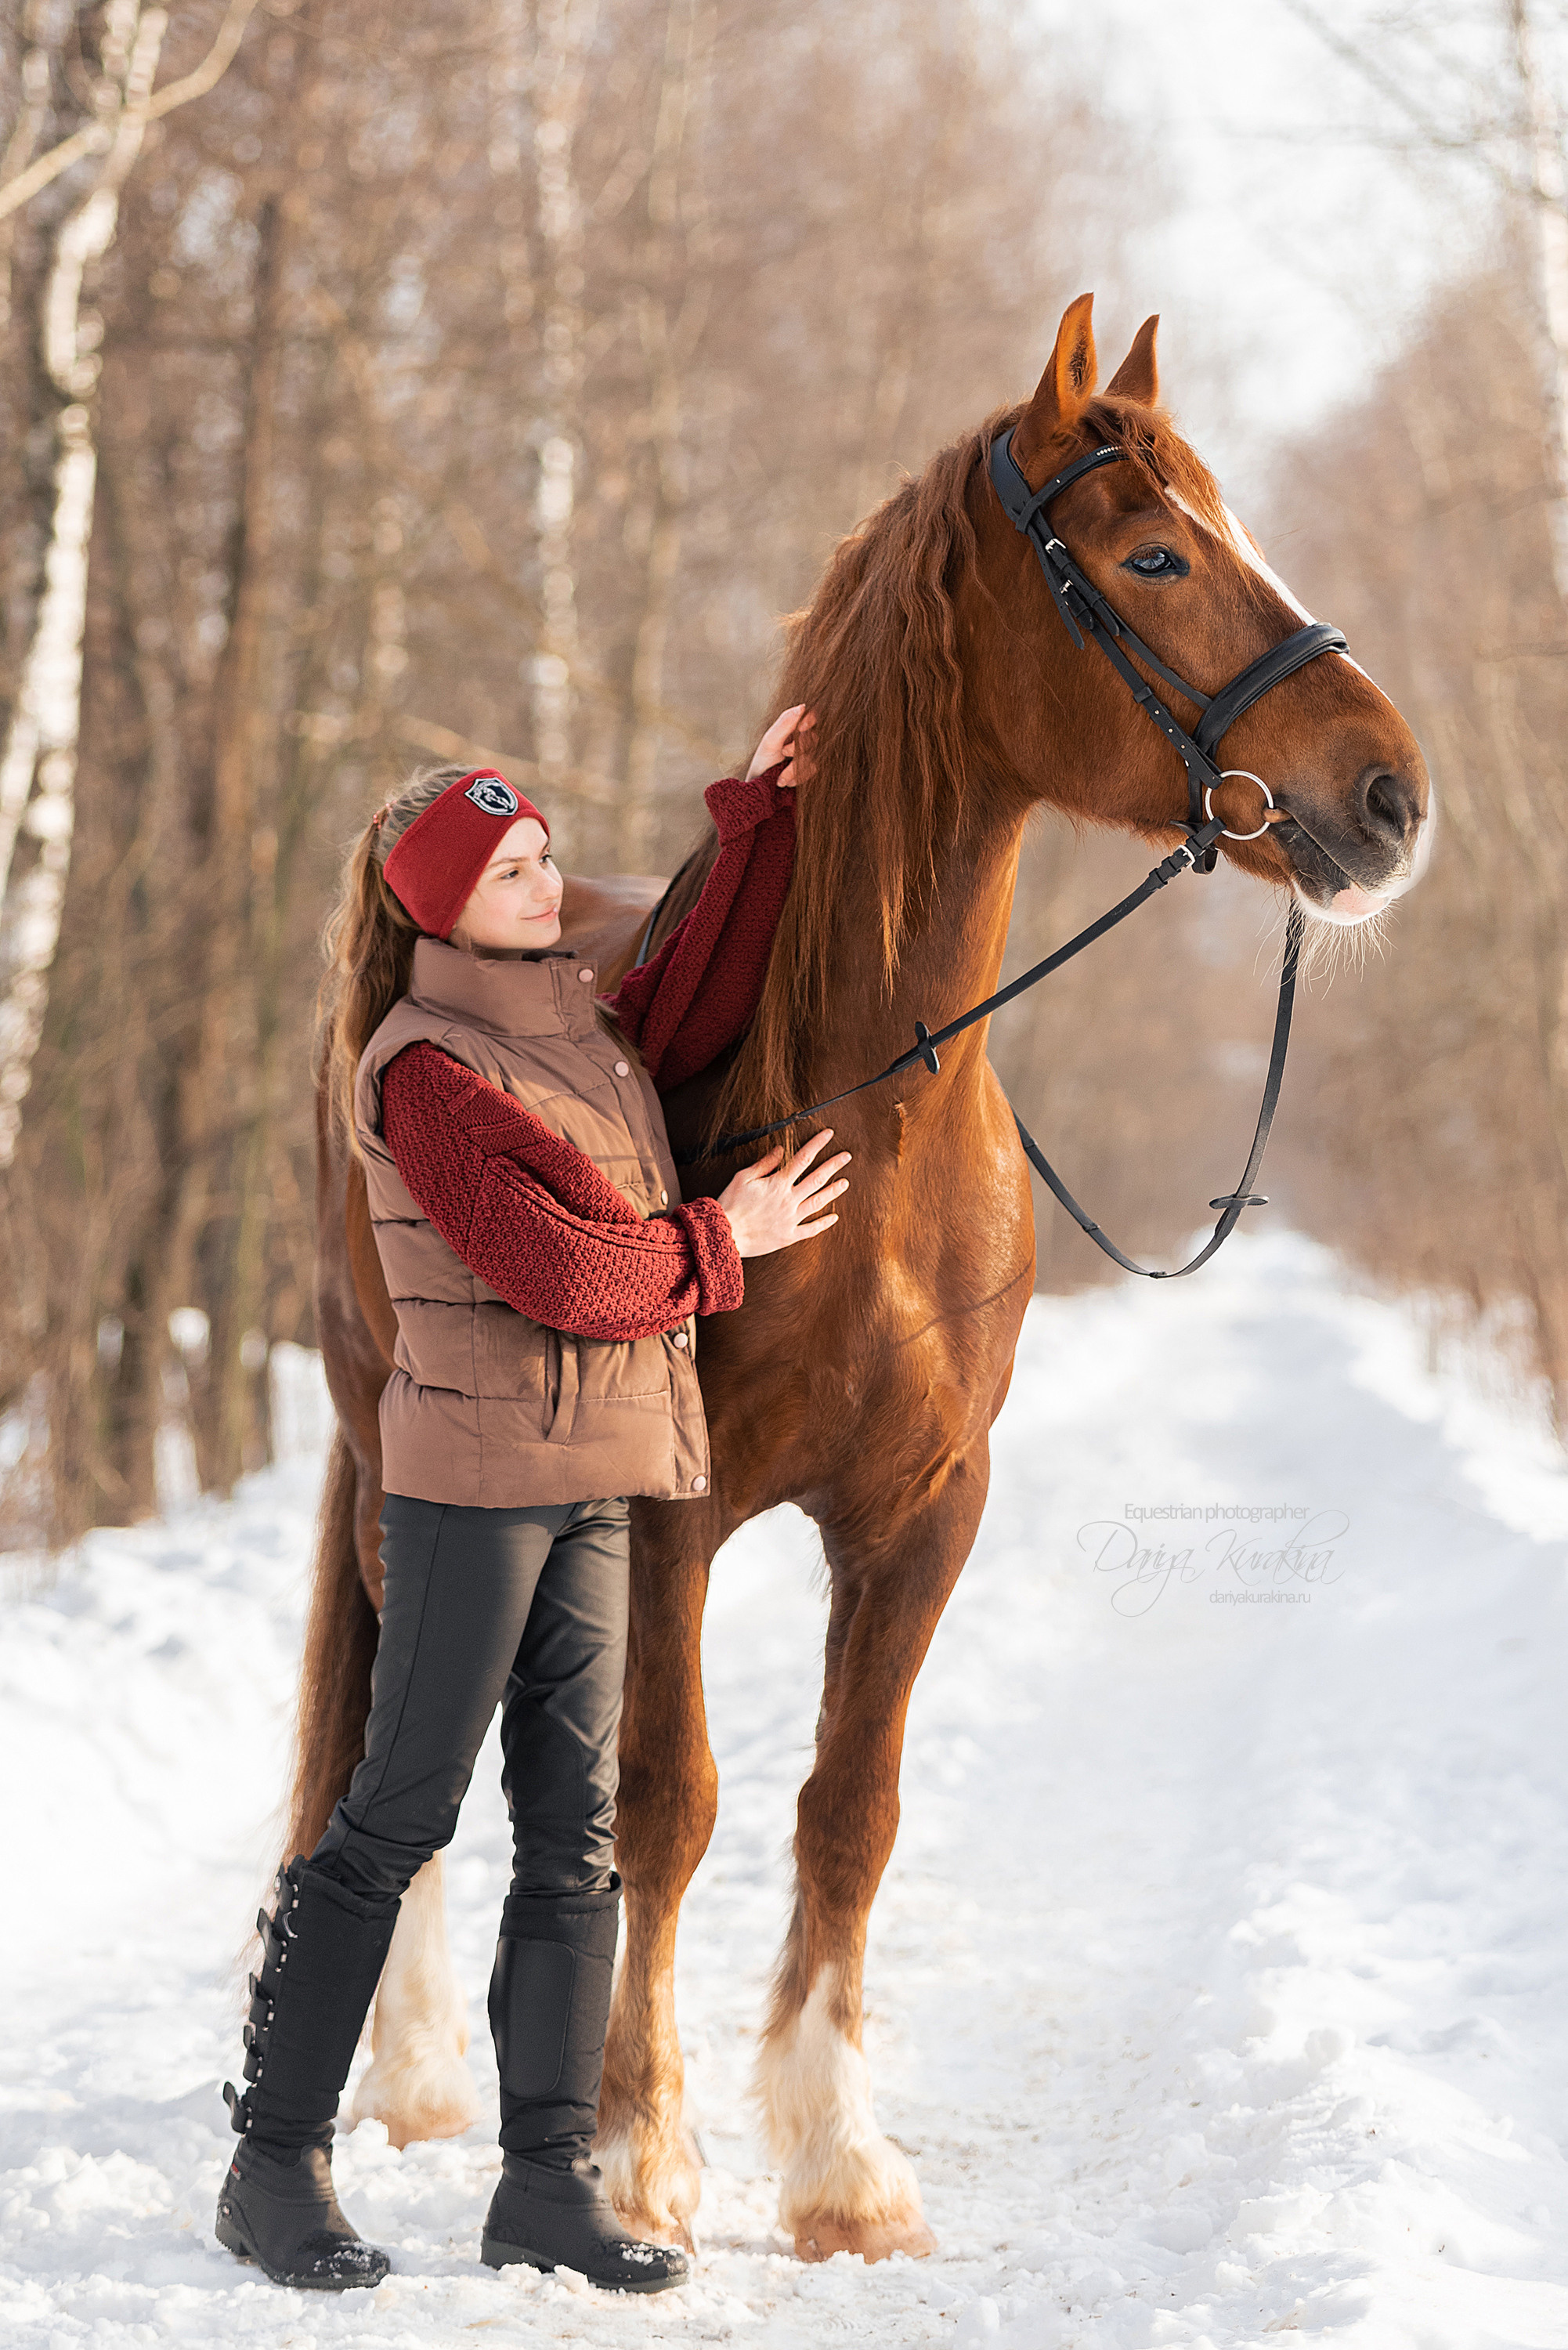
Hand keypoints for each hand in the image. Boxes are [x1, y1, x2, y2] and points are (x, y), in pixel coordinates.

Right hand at [716, 1127, 849, 1257]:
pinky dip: (823, 1223)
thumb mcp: (743, 1178)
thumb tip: (781, 1150)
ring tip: (845, 1183)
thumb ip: (765, 1163)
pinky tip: (833, 1217)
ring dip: (833, 1192)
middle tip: (846, 1157)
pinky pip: (810, 1229)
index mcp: (778, 1184)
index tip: (828, 1135)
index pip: (802, 1159)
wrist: (725, 1234)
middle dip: (833, 1166)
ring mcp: (790, 1219)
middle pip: (816, 1179)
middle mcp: (788, 1200)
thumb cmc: (730, 1205)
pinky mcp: (788, 1236)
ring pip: (817, 1203)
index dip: (817, 1145)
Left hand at [746, 704, 815, 788]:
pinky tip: (787, 781)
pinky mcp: (809, 769)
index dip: (809, 720)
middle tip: (783, 753)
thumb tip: (803, 706)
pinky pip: (813, 769)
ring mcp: (807, 754)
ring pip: (814, 756)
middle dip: (798, 748)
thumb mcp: (770, 741)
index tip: (801, 728)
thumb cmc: (763, 762)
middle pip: (813, 738)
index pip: (810, 716)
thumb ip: (785, 723)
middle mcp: (801, 738)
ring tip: (780, 777)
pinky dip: (799, 776)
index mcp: (792, 727)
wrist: (761, 786)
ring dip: (796, 768)